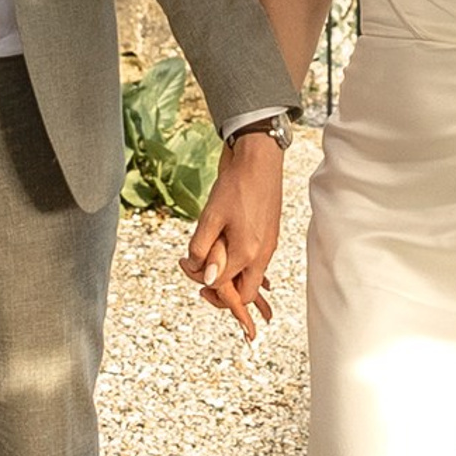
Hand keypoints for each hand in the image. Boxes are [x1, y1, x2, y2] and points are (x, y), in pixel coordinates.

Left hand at [182, 131, 285, 342]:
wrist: (258, 160)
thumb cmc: (234, 185)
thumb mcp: (210, 217)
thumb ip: (203, 250)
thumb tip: (203, 275)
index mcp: (248, 252)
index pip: (222, 285)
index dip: (200, 279)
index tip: (185, 264)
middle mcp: (262, 254)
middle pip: (246, 293)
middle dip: (225, 295)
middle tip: (204, 284)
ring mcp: (268, 246)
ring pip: (252, 277)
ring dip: (233, 277)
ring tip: (212, 261)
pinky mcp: (269, 236)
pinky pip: (256, 262)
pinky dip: (241, 263)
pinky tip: (226, 250)